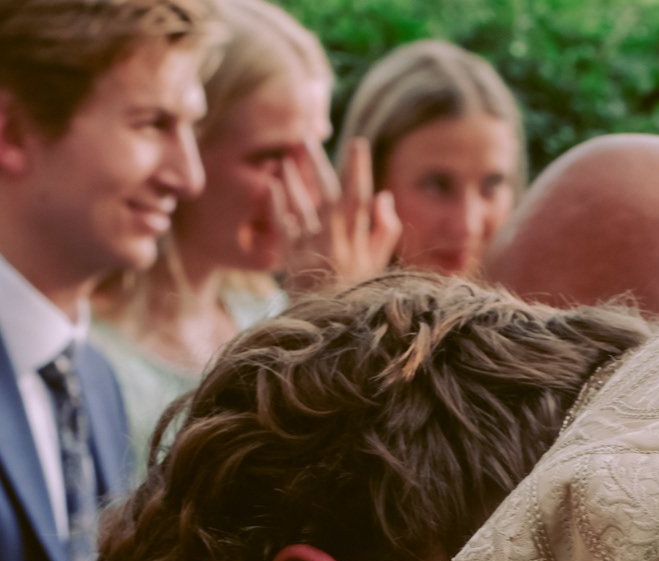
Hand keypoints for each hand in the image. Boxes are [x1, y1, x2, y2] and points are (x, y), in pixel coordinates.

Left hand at [277, 137, 400, 291]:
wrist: (330, 326)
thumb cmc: (356, 289)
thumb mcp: (378, 263)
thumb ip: (386, 229)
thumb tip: (383, 195)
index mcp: (359, 242)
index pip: (361, 200)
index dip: (359, 171)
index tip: (358, 143)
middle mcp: (336, 244)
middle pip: (328, 196)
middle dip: (318, 165)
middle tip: (306, 136)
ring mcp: (312, 252)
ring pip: (302, 208)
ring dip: (293, 180)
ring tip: (286, 158)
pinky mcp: (292, 260)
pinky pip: (283, 227)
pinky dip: (278, 205)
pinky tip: (272, 185)